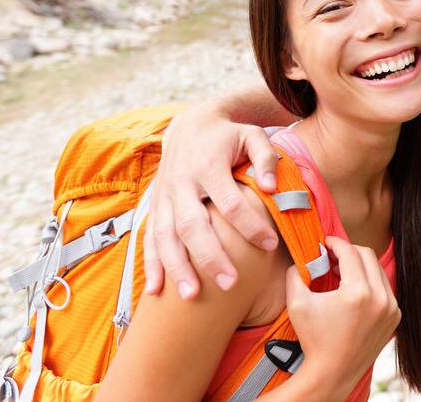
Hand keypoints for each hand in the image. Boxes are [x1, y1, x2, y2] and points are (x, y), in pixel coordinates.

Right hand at [143, 104, 282, 298]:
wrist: (190, 125)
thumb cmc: (228, 137)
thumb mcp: (252, 135)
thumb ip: (266, 157)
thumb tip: (271, 187)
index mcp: (209, 166)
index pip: (230, 202)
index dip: (250, 225)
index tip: (270, 244)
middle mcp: (182, 182)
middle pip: (193, 224)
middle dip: (209, 256)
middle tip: (230, 284)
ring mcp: (164, 196)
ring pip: (165, 235)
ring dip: (177, 267)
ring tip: (192, 295)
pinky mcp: (155, 205)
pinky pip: (149, 237)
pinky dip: (151, 264)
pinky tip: (154, 290)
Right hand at [285, 237, 400, 388]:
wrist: (332, 373)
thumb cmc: (313, 339)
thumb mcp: (297, 302)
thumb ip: (296, 272)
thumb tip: (302, 257)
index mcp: (359, 292)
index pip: (350, 252)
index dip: (336, 243)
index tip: (326, 242)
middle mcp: (381, 298)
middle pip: (368, 256)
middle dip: (349, 251)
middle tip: (333, 256)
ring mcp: (391, 308)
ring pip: (378, 271)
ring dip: (361, 266)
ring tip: (342, 272)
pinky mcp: (395, 317)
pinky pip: (385, 289)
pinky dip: (371, 284)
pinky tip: (353, 291)